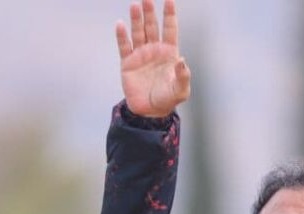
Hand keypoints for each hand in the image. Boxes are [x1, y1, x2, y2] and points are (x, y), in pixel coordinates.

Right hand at [115, 0, 190, 117]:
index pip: (170, 29)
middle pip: (152, 26)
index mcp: (169, 53)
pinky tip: (120, 24)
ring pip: (138, 32)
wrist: (150, 111)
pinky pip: (124, 46)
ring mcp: (140, 54)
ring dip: (137, 19)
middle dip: (150, 12)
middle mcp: (154, 50)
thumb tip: (182, 61)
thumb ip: (183, 76)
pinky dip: (122, 35)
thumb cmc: (168, 99)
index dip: (169, 15)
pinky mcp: (127, 62)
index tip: (169, 0)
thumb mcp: (180, 90)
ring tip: (135, 6)